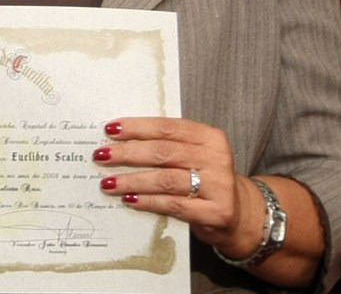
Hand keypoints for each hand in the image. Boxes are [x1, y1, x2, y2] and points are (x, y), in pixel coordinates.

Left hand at [92, 117, 263, 258]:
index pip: (167, 127)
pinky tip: (129, 200)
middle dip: (127, 153)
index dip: (136, 127)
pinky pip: (174, 205)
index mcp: (210, 137)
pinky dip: (148, 202)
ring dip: (132, 180)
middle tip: (101, 156)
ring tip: (108, 182)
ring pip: (166, 179)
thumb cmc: (205, 178)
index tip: (110, 129)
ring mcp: (219, 186)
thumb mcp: (192, 155)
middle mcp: (217, 158)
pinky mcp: (217, 212)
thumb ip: (165, 145)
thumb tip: (118, 140)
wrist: (239, 213)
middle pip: (163, 152)